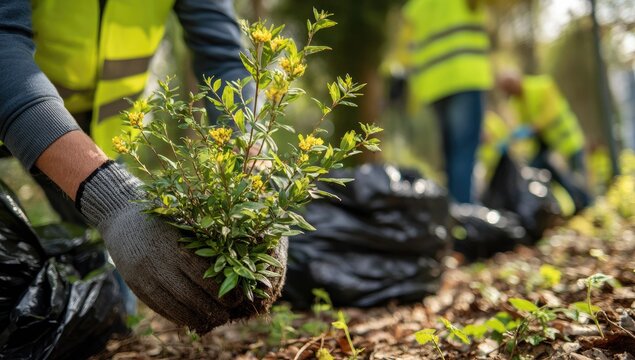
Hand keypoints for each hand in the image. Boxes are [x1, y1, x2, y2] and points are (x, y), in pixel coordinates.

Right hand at [77, 161, 286, 332]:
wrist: (121, 216)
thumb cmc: (164, 216)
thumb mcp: (184, 221)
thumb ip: (204, 240)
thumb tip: (238, 259)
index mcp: (175, 245)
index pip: (203, 275)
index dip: (223, 290)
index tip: (238, 297)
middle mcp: (158, 263)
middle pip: (189, 295)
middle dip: (211, 309)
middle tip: (227, 316)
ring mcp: (144, 277)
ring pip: (173, 306)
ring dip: (194, 318)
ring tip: (211, 323)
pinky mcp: (135, 286)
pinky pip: (158, 307)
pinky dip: (175, 316)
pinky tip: (190, 318)